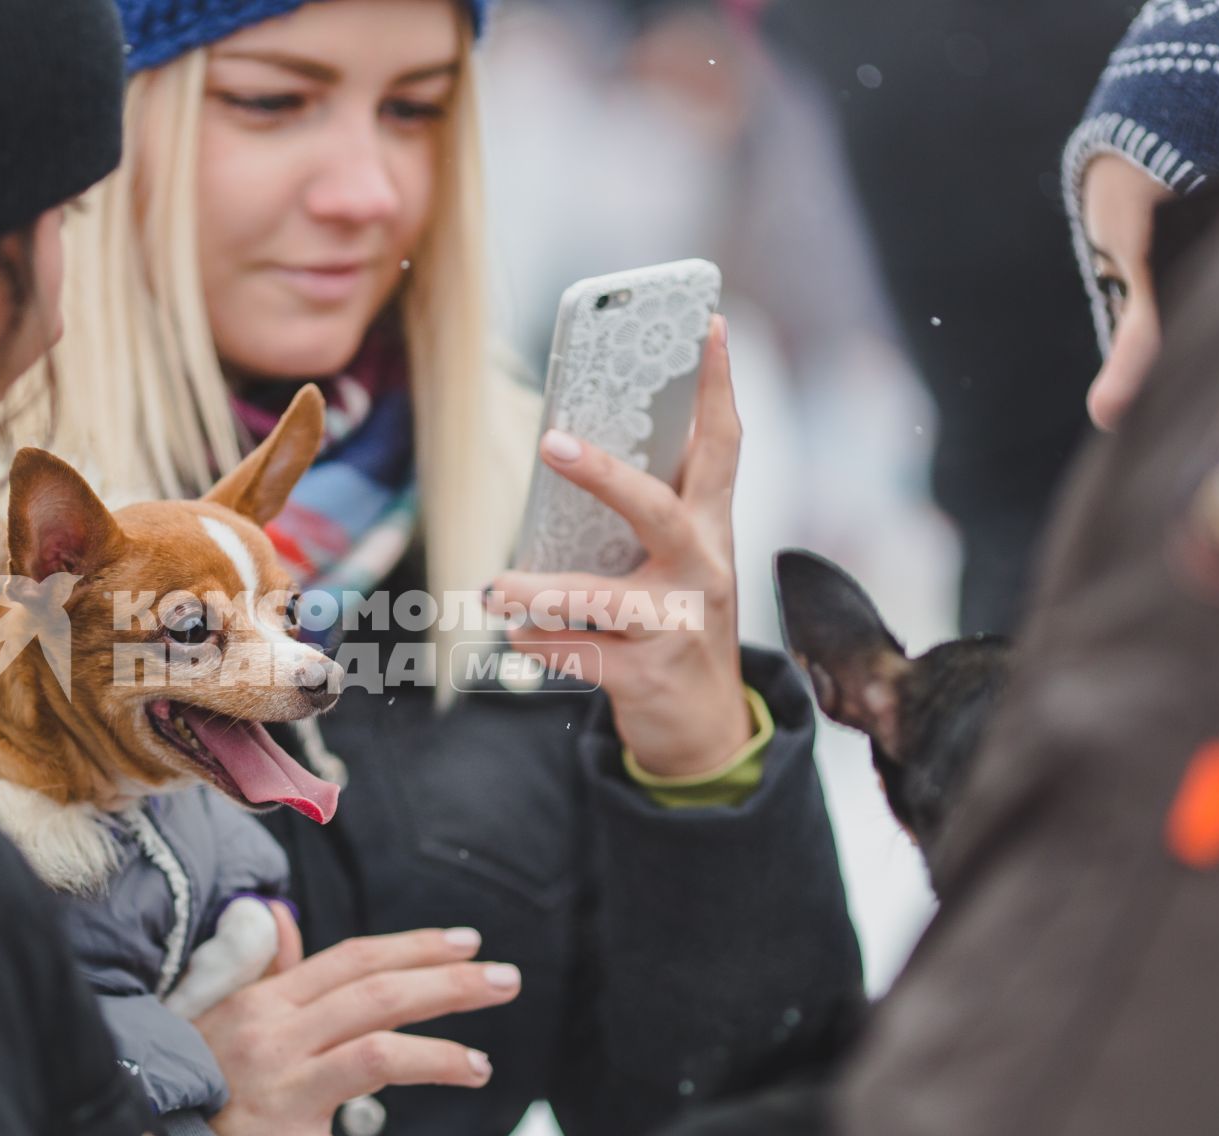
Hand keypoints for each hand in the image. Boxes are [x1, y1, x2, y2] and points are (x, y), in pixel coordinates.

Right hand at [145, 905, 519, 1135]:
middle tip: (508, 981)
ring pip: (375, 1059)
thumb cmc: (181, 1081)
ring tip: (482, 1068)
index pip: (354, 960)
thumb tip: (286, 917)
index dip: (415, 946)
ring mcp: (283, 1099)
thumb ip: (262, 971)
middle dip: (451, 985)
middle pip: (377, 997)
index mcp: (266, 1003)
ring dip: (439, 1059)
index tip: (468, 943)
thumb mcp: (214, 1015)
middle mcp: (278, 1040)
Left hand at [491, 316, 752, 776]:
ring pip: (603, 597)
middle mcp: (703, 569)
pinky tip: (517, 637)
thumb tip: (577, 440)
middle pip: (658, 509)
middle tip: (552, 442)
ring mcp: (678, 625)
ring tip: (495, 588)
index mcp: (711, 528)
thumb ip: (648, 512)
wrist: (706, 729)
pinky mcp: (646, 675)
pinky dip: (538, 642)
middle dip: (604, 476)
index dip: (718, 385)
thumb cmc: (676, 625)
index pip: (724, 445)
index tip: (707, 324)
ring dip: (541, 591)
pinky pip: (577, 651)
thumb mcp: (679, 565)